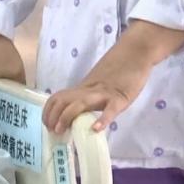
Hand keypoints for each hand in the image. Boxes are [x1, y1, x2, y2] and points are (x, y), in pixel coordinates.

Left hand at [42, 20, 183, 134]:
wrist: (135, 52)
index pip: (57, 98)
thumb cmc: (119, 69)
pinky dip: (102, 119)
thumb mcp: (97, 83)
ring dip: (67, 117)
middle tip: (53, 132)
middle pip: (63, 101)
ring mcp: (104, 93)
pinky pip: (110, 109)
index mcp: (83, 88)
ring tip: (63, 131)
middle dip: (54, 117)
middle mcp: (89, 90)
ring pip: (80, 103)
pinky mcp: (120, 97)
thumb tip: (77, 115)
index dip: (48, 112)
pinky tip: (96, 129)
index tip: (47, 125)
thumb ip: (88, 96)